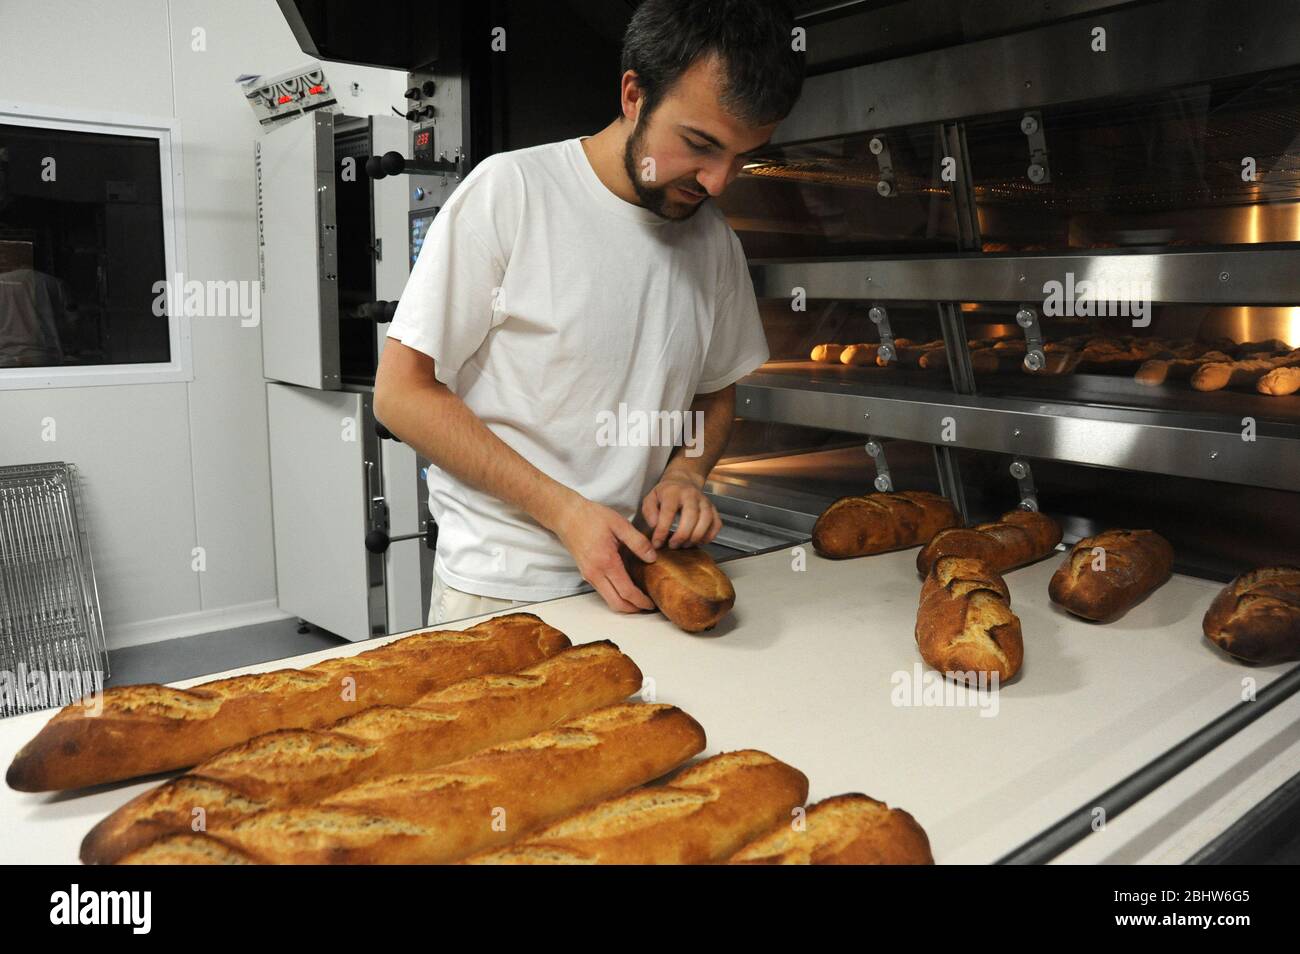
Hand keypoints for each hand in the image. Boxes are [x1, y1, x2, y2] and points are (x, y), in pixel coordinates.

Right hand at [551, 494, 656, 613]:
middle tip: (649, 607)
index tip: (652, 603)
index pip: (626, 592)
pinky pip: (603, 591)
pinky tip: (627, 586)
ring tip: (641, 598)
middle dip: (633, 609)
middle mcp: (595, 573)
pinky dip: (616, 595)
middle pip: (616, 603)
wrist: (566, 515)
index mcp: (606, 562)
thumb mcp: (619, 524)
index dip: (641, 601)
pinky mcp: (586, 573)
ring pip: (608, 600)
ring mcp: (588, 575)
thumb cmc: (592, 517)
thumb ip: (638, 542)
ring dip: (625, 603)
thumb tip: (652, 558)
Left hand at [641, 472, 721, 548]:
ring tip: (684, 545)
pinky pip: (716, 524)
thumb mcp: (651, 498)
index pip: (668, 512)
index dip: (662, 530)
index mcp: (673, 492)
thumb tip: (654, 525)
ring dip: (695, 537)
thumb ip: (649, 511)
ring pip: (706, 520)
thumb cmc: (666, 493)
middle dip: (682, 535)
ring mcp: (704, 501)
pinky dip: (709, 536)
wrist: (683, 481)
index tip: (657, 543)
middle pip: (691, 516)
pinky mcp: (713, 509)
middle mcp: (691, 495)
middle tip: (673, 545)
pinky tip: (698, 541)